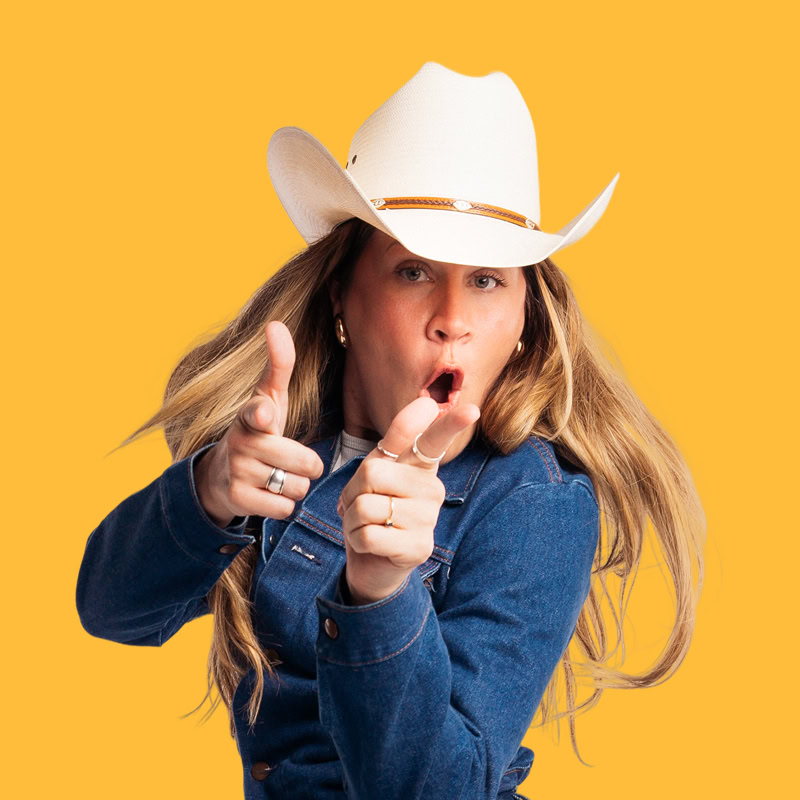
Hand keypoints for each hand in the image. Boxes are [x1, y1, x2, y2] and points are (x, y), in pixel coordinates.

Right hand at [194, 320, 323, 526]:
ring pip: (297, 488)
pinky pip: (285, 508)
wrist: (220, 476)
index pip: (257, 412)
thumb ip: (279, 365)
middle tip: (289, 462)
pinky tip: (268, 494)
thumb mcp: (269, 398)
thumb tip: (275, 323)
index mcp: (251, 415)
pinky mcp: (238, 500)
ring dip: (295, 487)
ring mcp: (238, 472)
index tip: (265, 415)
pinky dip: (283, 506)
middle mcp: (242, 442)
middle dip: (307, 467)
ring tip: (276, 477)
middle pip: (305, 463)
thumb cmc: (258, 431)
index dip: (263, 415)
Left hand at [335, 396, 480, 603]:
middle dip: (352, 493)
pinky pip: (368, 535)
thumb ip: (398, 437)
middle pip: (372, 473)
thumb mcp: (378, 469)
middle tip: (361, 506)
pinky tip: (371, 545)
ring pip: (365, 507)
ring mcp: (429, 520)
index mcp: (422, 466)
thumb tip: (428, 402)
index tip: (471, 410)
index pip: (436, 439)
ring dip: (352, 521)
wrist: (371, 560)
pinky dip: (357, 541)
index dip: (450, 423)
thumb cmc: (375, 508)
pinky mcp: (419, 548)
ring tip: (367, 527)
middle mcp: (432, 489)